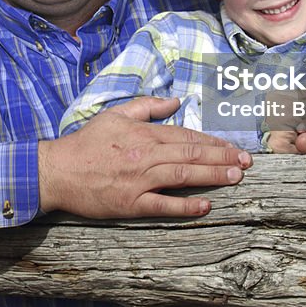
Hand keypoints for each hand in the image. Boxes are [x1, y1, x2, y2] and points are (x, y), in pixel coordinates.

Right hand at [38, 97, 252, 217]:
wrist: (58, 170)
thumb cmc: (87, 142)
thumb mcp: (115, 113)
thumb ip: (147, 105)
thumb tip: (175, 101)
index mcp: (144, 133)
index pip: (186, 135)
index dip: (213, 142)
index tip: (233, 147)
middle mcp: (146, 155)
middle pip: (191, 154)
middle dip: (222, 158)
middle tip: (247, 162)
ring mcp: (139, 180)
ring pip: (183, 175)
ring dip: (213, 176)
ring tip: (236, 177)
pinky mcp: (131, 203)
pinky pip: (163, 204)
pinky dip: (186, 205)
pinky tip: (205, 205)